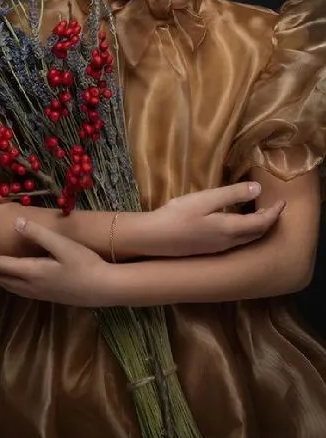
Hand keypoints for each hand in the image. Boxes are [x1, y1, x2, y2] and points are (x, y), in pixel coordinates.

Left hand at [0, 219, 111, 306]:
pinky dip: (8, 283)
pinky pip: (19, 290)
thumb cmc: (85, 263)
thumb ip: (38, 234)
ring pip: (10, 286)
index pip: (0, 265)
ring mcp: (39, 293)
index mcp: (32, 272)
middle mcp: (31, 286)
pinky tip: (12, 281)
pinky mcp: (48, 296)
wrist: (103, 288)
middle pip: (1, 278)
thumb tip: (15, 223)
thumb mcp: (62, 245)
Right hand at [148, 182, 284, 257]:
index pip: (262, 222)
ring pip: (247, 239)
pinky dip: (246, 231)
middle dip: (269, 221)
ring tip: (261, 213)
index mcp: (231, 229)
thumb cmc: (178, 215)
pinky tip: (238, 223)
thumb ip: (232, 194)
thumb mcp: (206, 199)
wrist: (155, 238)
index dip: (274, 212)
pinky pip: (237, 241)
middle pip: (257, 233)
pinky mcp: (210, 249)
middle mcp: (229, 242)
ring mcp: (219, 248)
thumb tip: (257, 188)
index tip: (282, 201)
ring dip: (258, 227)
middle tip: (274, 208)